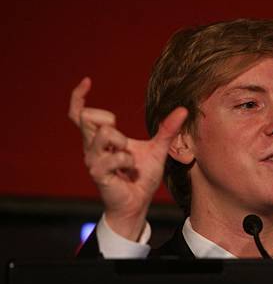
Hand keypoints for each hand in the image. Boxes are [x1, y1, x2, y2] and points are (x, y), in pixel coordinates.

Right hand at [69, 77, 187, 240]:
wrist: (138, 202)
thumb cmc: (142, 176)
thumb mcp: (158, 149)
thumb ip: (167, 130)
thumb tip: (183, 110)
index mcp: (101, 139)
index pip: (79, 114)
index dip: (78, 97)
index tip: (88, 81)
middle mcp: (91, 147)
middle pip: (87, 118)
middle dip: (108, 119)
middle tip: (124, 139)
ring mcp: (93, 160)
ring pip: (103, 134)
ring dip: (122, 143)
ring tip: (129, 159)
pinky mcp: (98, 173)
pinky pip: (112, 157)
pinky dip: (126, 161)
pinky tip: (129, 170)